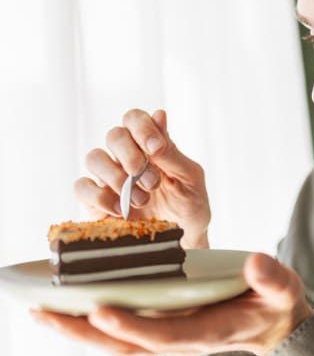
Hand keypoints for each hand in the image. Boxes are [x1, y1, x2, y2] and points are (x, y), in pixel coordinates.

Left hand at [31, 254, 313, 355]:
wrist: (273, 328)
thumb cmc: (276, 305)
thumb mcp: (283, 288)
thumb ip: (272, 277)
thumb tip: (255, 262)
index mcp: (206, 332)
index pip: (162, 333)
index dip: (131, 324)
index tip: (101, 310)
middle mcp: (179, 341)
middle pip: (123, 344)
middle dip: (82, 332)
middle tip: (43, 313)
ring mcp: (166, 337)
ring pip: (114, 341)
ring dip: (76, 330)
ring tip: (40, 311)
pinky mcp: (159, 329)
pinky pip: (117, 332)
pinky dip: (87, 324)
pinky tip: (64, 308)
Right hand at [75, 108, 210, 247]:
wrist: (182, 240)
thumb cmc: (190, 206)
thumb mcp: (190, 178)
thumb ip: (172, 151)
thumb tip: (159, 115)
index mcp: (151, 146)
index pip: (135, 119)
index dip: (141, 127)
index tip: (155, 148)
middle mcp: (126, 157)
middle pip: (114, 135)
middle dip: (132, 156)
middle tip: (152, 181)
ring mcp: (108, 177)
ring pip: (94, 158)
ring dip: (118, 178)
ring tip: (142, 199)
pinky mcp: (95, 200)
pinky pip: (81, 187)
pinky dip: (100, 197)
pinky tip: (121, 210)